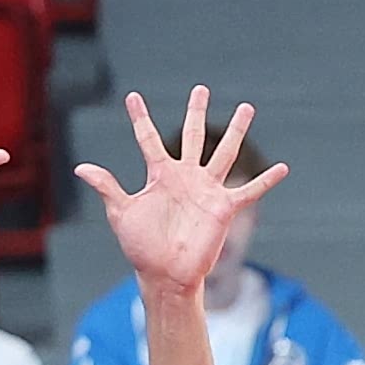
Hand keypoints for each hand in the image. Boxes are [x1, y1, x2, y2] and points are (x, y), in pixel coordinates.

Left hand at [78, 85, 289, 302]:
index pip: (148, 139)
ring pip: (224, 153)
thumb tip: (81, 167)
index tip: (132, 97)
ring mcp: (207, 190)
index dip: (140, 118)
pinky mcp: (223, 208)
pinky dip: (266, 181)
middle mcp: (185, 177)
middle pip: (193, 136)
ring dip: (236, 131)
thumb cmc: (141, 248)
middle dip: (196, 112)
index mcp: (160, 175)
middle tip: (200, 90)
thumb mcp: (121, 213)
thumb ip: (107, 187)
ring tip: (246, 108)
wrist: (165, 275)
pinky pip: (249, 192)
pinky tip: (283, 168)